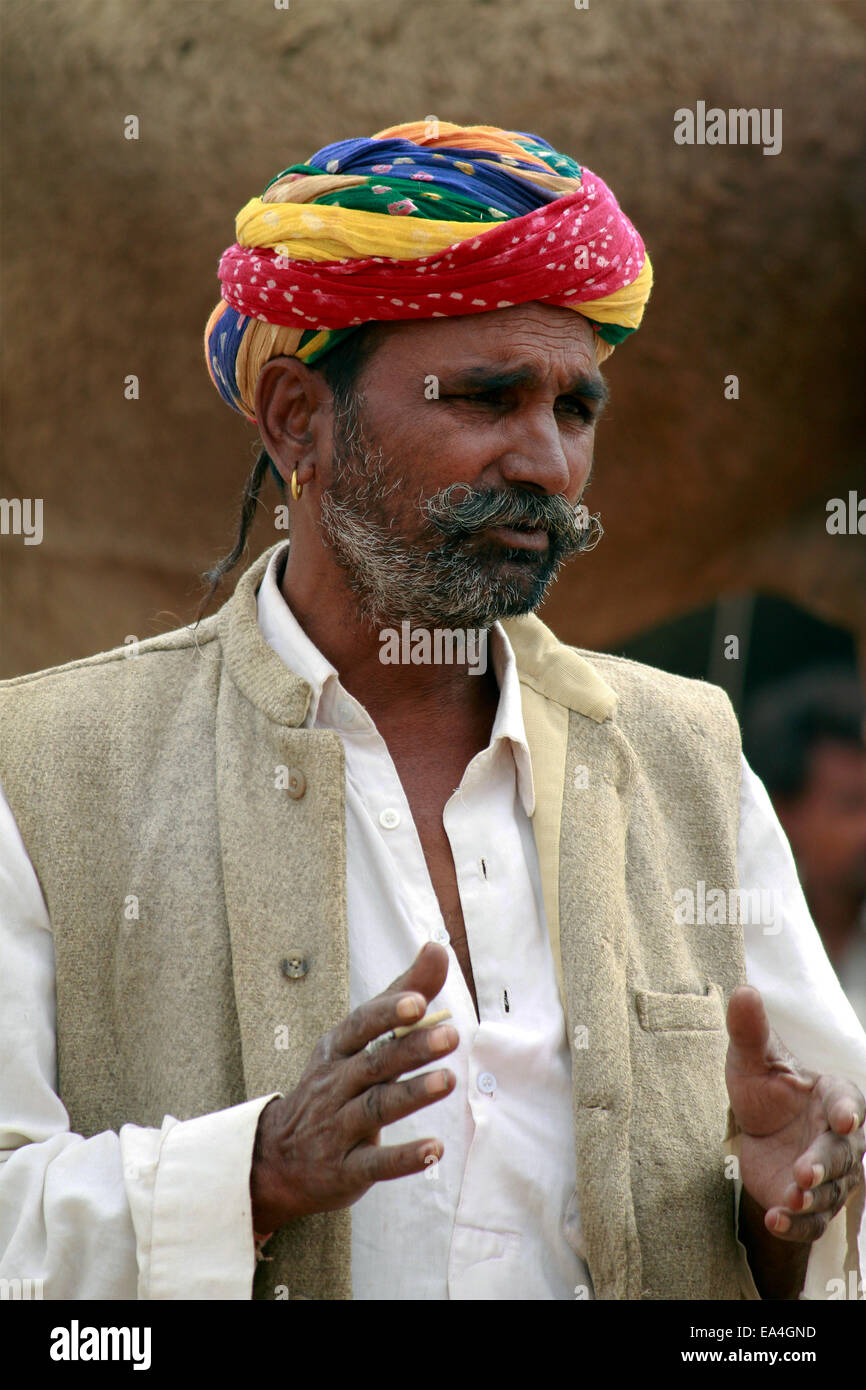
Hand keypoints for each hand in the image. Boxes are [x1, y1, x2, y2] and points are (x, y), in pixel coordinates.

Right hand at [250, 942, 457, 1232]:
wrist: (275, 1158)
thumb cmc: (332, 1086)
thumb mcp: (358, 1040)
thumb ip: (402, 995)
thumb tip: (437, 948)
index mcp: (338, 1050)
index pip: (361, 1025)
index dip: (388, 1014)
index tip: (418, 1001)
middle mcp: (334, 1085)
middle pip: (374, 1064)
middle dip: (411, 1050)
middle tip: (451, 1036)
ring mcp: (337, 1128)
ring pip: (375, 1108)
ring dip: (412, 1095)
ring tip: (448, 1081)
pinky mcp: (346, 1169)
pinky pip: (375, 1163)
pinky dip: (404, 1158)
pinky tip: (435, 1150)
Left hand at [726, 985, 864, 1242]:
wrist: (758, 1127)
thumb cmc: (764, 1085)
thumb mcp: (751, 1057)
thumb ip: (750, 1029)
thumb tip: (744, 990)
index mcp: (834, 1095)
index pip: (849, 1102)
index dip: (849, 1110)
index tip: (844, 1119)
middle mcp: (839, 1137)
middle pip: (842, 1154)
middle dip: (825, 1163)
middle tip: (804, 1171)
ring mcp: (828, 1174)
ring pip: (830, 1191)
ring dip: (812, 1199)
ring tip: (790, 1200)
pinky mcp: (811, 1203)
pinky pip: (811, 1221)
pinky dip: (797, 1225)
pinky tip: (775, 1220)